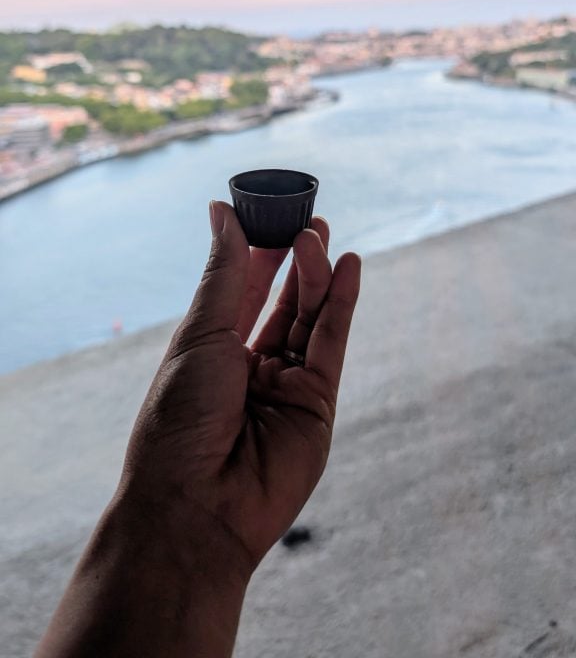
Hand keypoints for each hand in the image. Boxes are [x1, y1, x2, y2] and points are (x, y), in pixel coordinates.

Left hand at [121, 201, 360, 573]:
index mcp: (213, 351)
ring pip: (311, 318)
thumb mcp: (201, 333)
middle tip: (308, 219)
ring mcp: (287, 385)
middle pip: (283, 301)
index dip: (259, 251)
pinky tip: (348, 267)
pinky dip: (342, 304)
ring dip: (318, 275)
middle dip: (296, 260)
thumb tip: (221, 209)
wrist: (195, 504)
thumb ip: (224, 271)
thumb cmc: (180, 418)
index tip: (271, 212)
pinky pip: (332, 343)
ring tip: (320, 234)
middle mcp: (252, 366)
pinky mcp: (318, 403)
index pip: (243, 289)